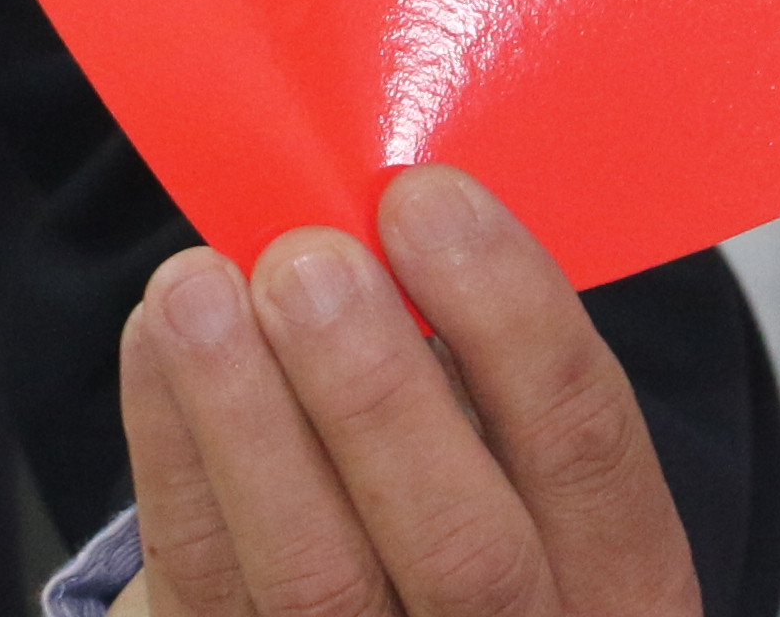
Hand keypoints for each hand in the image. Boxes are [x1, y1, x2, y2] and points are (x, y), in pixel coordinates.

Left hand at [123, 167, 698, 616]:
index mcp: (621, 584)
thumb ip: (481, 366)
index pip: (593, 458)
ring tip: (197, 290)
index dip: (519, 327)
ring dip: (250, 418)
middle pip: (466, 552)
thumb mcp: (516, 457)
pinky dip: (176, 453)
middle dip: (378, 393)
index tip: (428, 202)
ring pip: (322, 581)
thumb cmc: (446, 502)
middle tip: (308, 263)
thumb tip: (392, 211)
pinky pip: (209, 578)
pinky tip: (158, 343)